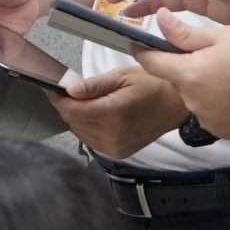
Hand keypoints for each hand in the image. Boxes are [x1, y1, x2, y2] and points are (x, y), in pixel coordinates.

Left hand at [46, 65, 187, 157]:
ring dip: (76, 118)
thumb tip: (70, 90)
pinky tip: (96, 115)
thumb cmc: (153, 85)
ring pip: (80, 133)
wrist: (176, 106)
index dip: (58, 100)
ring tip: (85, 102)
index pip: (72, 111)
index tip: (53, 90)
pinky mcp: (118, 152)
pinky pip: (92, 140)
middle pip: (73, 122)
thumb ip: (95, 85)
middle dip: (67, 107)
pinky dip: (87, 127)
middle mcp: (113, 135)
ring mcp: (116, 147)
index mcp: (114, 114)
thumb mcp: (123, 76)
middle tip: (70, 92)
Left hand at [130, 12, 229, 138]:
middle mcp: (191, 101)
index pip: (152, 63)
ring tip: (228, 75)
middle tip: (209, 55)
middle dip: (186, 67)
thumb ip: (185, 33)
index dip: (143, 52)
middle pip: (177, 79)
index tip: (138, 44)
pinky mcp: (222, 130)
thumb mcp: (221, 36)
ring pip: (194, 96)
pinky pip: (210, 112)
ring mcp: (206, 118)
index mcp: (187, 75)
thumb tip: (158, 19)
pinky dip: (217, 102)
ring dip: (203, 86)